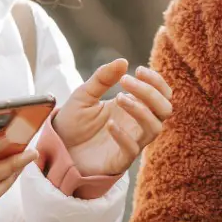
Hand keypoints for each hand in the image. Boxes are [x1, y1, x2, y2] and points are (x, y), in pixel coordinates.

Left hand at [53, 60, 172, 176]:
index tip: (137, 69)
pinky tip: (109, 125)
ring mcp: (131, 142)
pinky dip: (124, 135)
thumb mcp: (84, 94)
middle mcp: (137, 124)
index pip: (161, 93)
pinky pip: (132, 149)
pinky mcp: (120, 160)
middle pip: (165, 109)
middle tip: (125, 81)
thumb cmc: (73, 122)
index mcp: (134, 106)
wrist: (56, 148)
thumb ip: (103, 78)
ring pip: (155, 128)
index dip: (156, 81)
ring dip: (141, 110)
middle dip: (150, 92)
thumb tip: (123, 61)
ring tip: (118, 98)